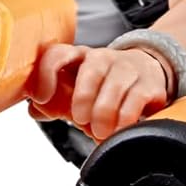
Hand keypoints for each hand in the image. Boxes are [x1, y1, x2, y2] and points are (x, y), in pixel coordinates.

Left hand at [31, 44, 169, 139]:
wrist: (148, 74)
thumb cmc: (104, 86)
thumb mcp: (77, 90)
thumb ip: (54, 102)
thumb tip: (35, 110)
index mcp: (79, 57)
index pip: (58, 54)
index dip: (46, 74)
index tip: (42, 98)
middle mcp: (104, 58)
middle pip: (92, 70)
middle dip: (83, 97)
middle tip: (80, 120)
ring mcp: (129, 69)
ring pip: (115, 86)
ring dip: (104, 113)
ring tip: (99, 132)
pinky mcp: (150, 84)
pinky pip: (136, 99)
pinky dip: (125, 119)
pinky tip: (118, 130)